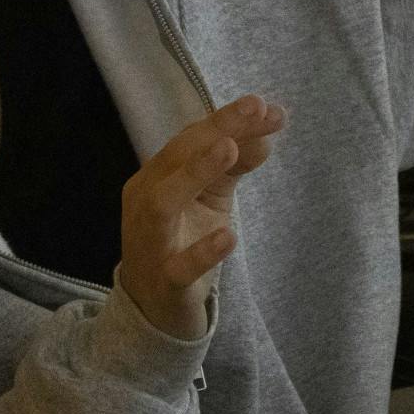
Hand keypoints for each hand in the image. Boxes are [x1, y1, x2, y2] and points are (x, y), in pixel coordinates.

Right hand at [118, 94, 282, 339]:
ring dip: (196, 172)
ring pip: (163, 203)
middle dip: (217, 129)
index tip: (266, 106)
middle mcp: (147, 202)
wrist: (154, 308)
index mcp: (157, 176)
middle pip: (176, 157)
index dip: (228, 119)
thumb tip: (266, 133)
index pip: (191, 139)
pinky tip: (228, 236)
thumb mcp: (211, 197)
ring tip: (230, 149)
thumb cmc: (183, 241)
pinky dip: (202, 251)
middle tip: (255, 109)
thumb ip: (235, 164)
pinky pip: (179, 267)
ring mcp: (152, 242)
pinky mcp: (165, 282)